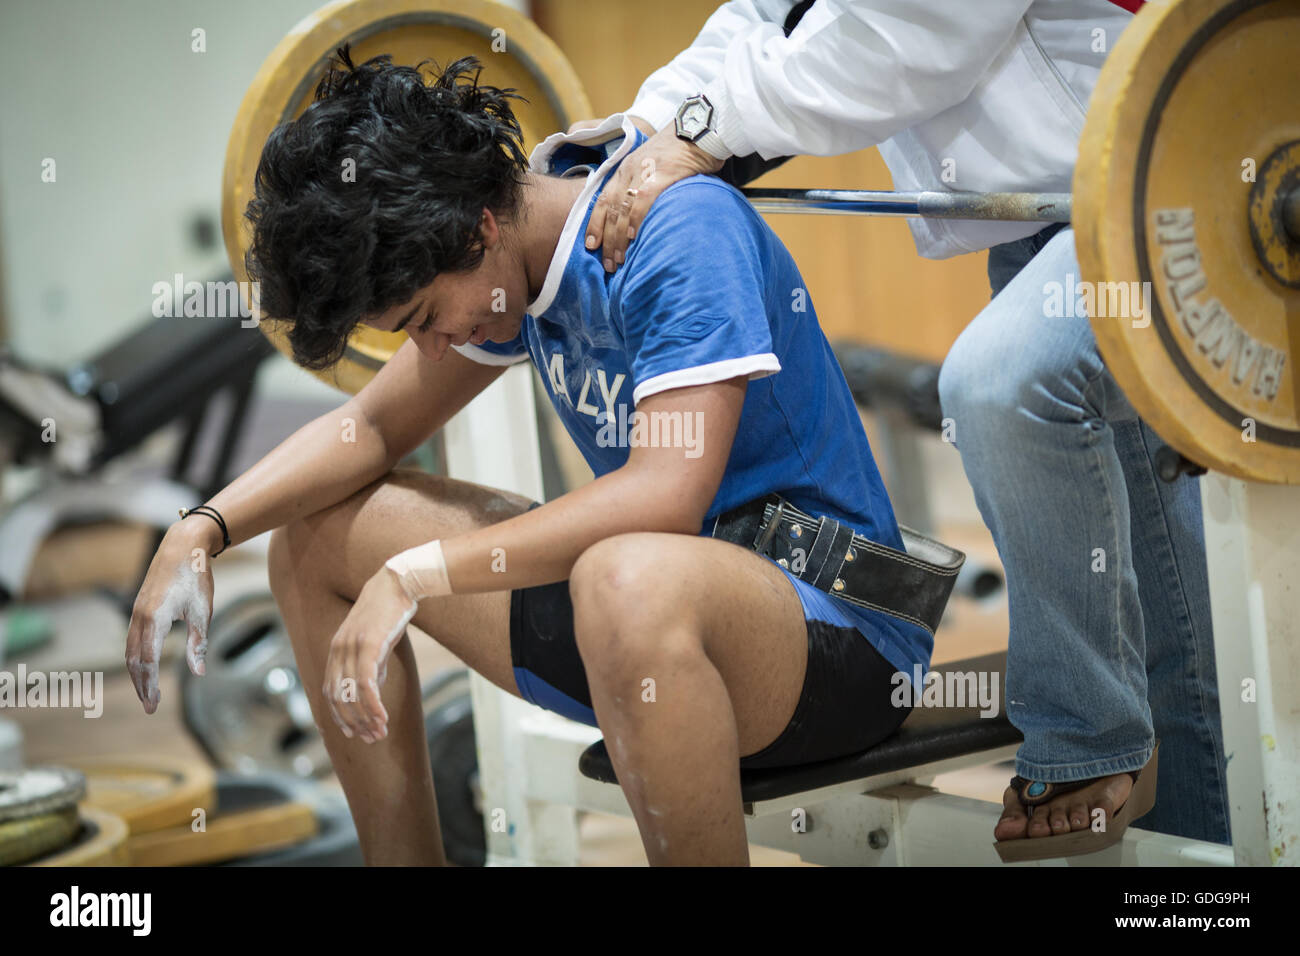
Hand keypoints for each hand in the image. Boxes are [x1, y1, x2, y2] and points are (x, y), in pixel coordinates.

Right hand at [126, 523, 216, 713]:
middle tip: (150, 707)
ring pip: (129, 650)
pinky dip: (135, 657)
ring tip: (146, 692)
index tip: (153, 704)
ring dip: (136, 673)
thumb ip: (198, 642)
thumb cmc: (195, 577)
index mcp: (155, 618)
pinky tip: (144, 667)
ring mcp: (136, 612)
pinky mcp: (139, 608)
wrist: (183, 546)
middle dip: (141, 685)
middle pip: (134, 660)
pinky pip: (132, 639)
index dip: (150, 684)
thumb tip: (198, 671)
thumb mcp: (202, 611)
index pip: (148, 660)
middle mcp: (139, 617)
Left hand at [321, 566, 418, 742]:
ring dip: (365, 718)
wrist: (398, 583)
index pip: (330, 692)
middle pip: (338, 697)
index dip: (339, 715)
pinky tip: (382, 717)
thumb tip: (372, 689)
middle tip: (371, 738)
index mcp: (336, 649)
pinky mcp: (368, 645)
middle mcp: (338, 650)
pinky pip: (366, 683)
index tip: (354, 732)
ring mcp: (351, 647)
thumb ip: (372, 665)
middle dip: (353, 722)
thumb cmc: (389, 610)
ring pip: (351, 694)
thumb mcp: (377, 641)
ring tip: (379, 732)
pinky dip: (372, 704)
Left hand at [586, 123, 724, 272]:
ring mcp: (645, 172)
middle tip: (607, 264)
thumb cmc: (680, 150)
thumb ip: (642, 184)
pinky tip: (634, 238)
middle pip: (610, 210)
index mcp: (625, 169)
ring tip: (619, 260)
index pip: (602, 200)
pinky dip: (637, 220)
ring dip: (618, 238)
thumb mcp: (652, 164)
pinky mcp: (663, 174)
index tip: (590, 246)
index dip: (594, 224)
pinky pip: (644, 200)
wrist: (701, 127)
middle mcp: (630, 171)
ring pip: (623, 209)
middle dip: (606, 240)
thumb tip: (638, 214)